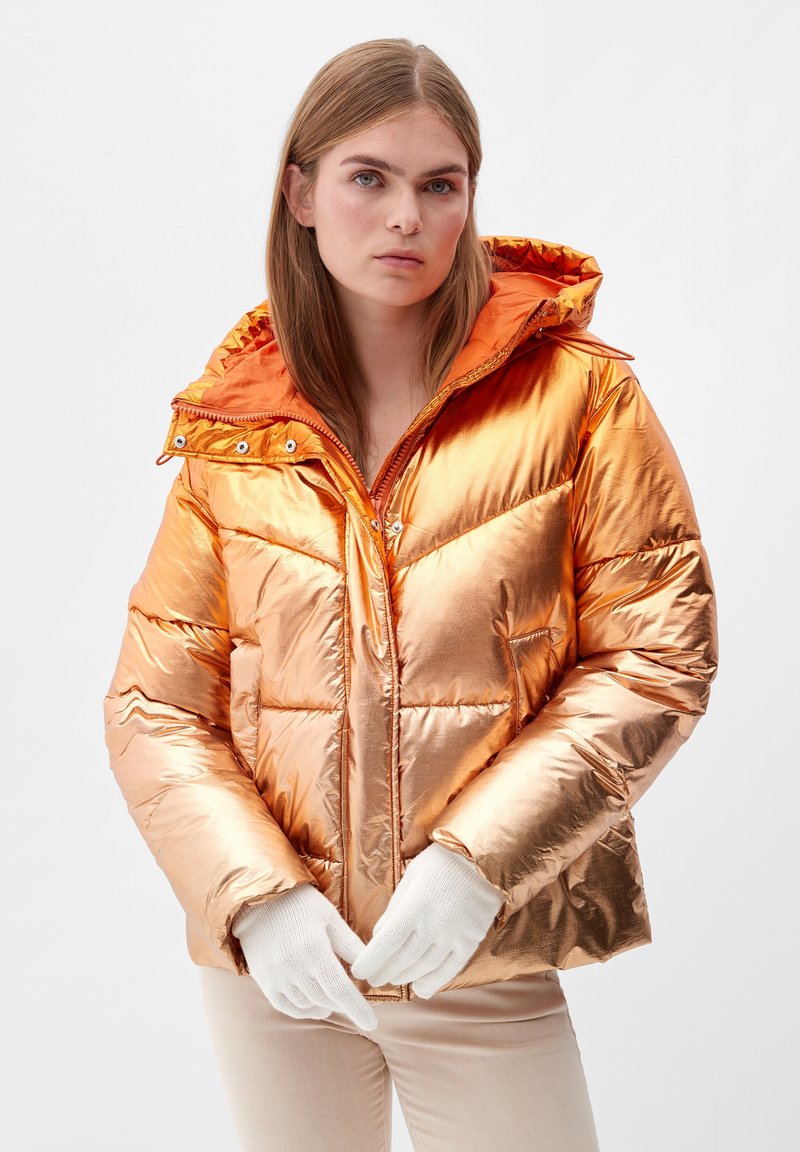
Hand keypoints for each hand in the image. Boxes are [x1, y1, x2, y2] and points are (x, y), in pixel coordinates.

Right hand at [233, 883, 378, 1030]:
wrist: (258, 899)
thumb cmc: (301, 904)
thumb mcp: (330, 918)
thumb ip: (350, 945)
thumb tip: (371, 970)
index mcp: (313, 949)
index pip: (340, 990)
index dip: (358, 1009)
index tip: (372, 1023)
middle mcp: (293, 967)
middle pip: (326, 1000)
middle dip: (345, 1003)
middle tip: (354, 996)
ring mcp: (276, 976)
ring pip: (309, 1005)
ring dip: (326, 1005)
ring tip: (335, 995)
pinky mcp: (264, 981)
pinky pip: (287, 1007)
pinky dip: (305, 1009)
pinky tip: (316, 1003)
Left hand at [350, 843, 504, 998]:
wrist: (481, 858)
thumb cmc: (440, 863)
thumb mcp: (410, 878)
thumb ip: (394, 910)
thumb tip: (378, 937)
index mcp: (413, 908)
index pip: (385, 945)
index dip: (369, 962)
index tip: (358, 971)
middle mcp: (432, 926)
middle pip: (401, 961)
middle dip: (383, 972)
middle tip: (373, 978)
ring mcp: (453, 937)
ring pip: (422, 968)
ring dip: (404, 977)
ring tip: (393, 978)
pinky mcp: (469, 943)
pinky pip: (449, 971)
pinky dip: (432, 982)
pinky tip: (420, 988)